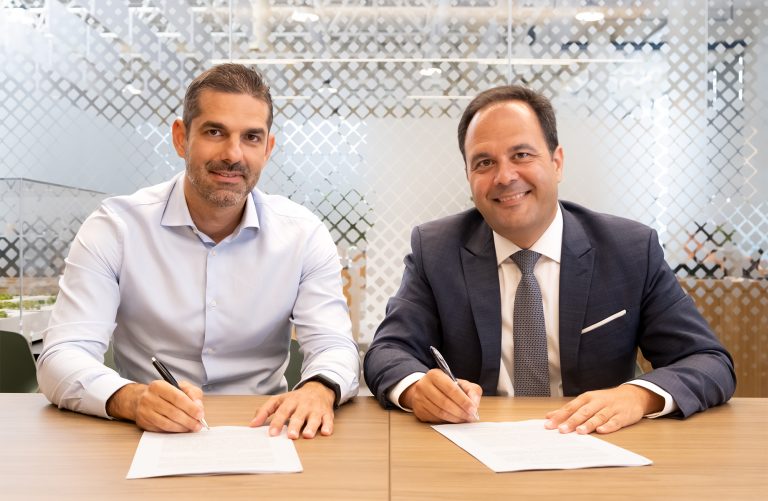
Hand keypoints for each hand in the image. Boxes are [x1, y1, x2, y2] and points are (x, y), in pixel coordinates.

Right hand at [106, 380, 205, 431]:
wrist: (142, 399)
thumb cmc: (165, 393)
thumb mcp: (181, 387)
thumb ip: (193, 393)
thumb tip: (198, 406)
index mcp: (159, 386)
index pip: (177, 397)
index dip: (190, 407)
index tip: (200, 414)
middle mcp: (149, 398)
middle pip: (173, 412)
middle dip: (189, 420)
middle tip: (198, 424)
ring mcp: (145, 411)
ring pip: (167, 423)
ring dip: (182, 427)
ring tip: (192, 427)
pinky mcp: (144, 422)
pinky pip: (162, 429)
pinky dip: (174, 430)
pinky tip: (182, 429)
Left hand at [250, 381, 335, 439]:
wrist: (319, 389)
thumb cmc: (297, 398)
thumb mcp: (280, 400)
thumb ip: (265, 411)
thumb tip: (252, 424)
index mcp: (291, 401)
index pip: (282, 411)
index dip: (277, 422)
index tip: (272, 433)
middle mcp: (303, 405)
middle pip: (298, 415)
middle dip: (295, 425)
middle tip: (291, 436)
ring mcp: (316, 409)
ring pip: (314, 418)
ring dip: (311, 427)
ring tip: (307, 435)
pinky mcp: (327, 413)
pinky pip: (328, 419)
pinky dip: (328, 426)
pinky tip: (326, 432)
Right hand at [400, 369, 480, 422]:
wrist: (426, 389)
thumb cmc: (445, 386)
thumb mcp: (460, 383)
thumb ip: (471, 391)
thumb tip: (474, 404)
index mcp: (434, 375)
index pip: (451, 389)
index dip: (463, 400)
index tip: (472, 408)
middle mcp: (424, 385)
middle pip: (445, 402)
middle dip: (460, 412)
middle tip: (470, 416)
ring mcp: (419, 399)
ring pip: (440, 412)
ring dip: (455, 418)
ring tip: (464, 419)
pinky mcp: (418, 410)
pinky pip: (435, 419)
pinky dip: (447, 421)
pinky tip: (454, 419)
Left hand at [543, 385, 663, 434]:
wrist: (632, 395)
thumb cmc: (606, 400)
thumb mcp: (587, 401)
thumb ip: (569, 409)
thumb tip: (550, 416)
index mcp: (587, 398)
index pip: (571, 408)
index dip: (559, 416)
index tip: (549, 424)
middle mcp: (597, 402)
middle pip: (583, 412)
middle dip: (571, 421)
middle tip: (561, 430)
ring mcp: (610, 409)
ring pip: (598, 416)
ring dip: (588, 424)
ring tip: (579, 431)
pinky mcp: (622, 416)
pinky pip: (615, 421)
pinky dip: (608, 426)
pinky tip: (601, 431)